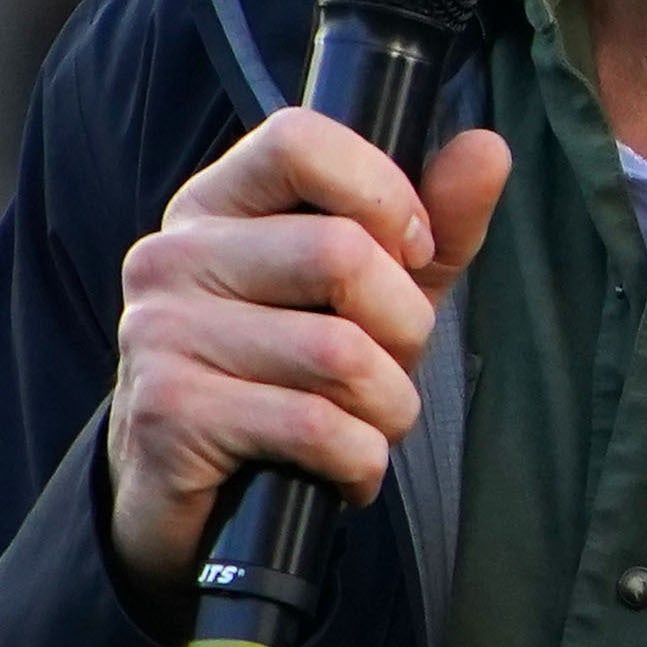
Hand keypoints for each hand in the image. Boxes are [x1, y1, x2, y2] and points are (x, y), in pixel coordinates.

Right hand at [106, 108, 515, 607]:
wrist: (196, 505)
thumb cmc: (291, 382)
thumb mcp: (374, 295)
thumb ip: (435, 223)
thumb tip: (487, 148)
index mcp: (217, 205)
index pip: (299, 141)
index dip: (382, 194)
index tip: (409, 254)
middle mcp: (174, 255)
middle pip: (338, 253)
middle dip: (404, 327)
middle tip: (389, 366)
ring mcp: (159, 332)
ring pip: (337, 352)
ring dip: (387, 407)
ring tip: (366, 425)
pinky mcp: (168, 412)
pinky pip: (314, 426)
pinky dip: (358, 460)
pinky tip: (342, 470)